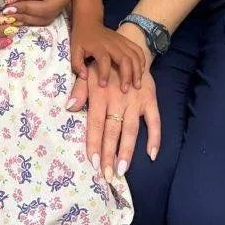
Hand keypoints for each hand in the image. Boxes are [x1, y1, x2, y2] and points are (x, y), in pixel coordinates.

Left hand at [8, 0, 72, 26]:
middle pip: (46, 9)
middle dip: (25, 10)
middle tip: (8, 10)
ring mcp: (62, 4)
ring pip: (45, 18)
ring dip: (26, 18)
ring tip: (9, 16)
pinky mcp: (56, 10)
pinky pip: (44, 21)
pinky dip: (29, 21)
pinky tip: (17, 19)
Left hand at [68, 64, 160, 180]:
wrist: (129, 49)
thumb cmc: (103, 66)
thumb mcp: (87, 73)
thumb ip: (79, 90)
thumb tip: (69, 107)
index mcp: (101, 96)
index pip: (96, 125)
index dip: (94, 144)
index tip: (92, 163)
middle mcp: (118, 101)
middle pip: (112, 132)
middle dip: (109, 155)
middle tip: (106, 175)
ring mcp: (136, 102)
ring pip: (131, 130)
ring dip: (127, 151)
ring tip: (121, 170)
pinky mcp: (150, 100)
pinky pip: (154, 121)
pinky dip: (155, 138)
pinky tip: (151, 155)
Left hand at [70, 19, 147, 91]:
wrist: (89, 22)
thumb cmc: (81, 38)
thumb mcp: (74, 49)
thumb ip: (77, 64)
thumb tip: (84, 77)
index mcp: (98, 46)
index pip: (104, 60)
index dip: (104, 73)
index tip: (103, 85)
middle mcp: (112, 44)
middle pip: (124, 59)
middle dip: (126, 75)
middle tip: (125, 90)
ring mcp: (121, 42)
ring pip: (134, 56)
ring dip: (137, 71)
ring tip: (137, 85)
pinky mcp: (126, 41)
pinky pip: (138, 50)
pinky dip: (142, 61)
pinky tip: (141, 72)